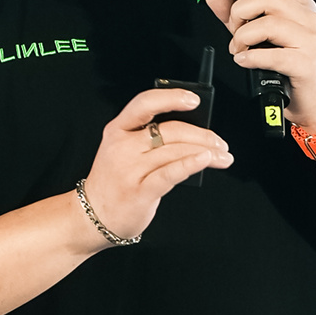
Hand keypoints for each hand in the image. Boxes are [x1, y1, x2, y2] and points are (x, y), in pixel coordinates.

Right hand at [79, 88, 231, 245]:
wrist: (94, 216)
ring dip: (206, 153)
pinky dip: (191, 164)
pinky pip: (170, 173)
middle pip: (170, 130)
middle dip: (203, 135)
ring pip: (176, 151)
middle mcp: (122, 147)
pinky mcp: (139, 191)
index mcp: (117, 130)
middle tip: (220, 143)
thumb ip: (149, 139)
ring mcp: (129, 170)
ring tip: (222, 157)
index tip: (194, 100)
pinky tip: (205, 161)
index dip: (171, 98)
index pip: (144, 103)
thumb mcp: (122, 151)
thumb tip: (194, 134)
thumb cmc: (114, 181)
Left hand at [203, 0, 315, 132]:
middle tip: (234, 29)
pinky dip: (250, 58)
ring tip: (238, 48)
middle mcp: (309, 17)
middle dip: (239, 12)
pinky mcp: (306, 63)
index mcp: (300, 3)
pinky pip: (271, 55)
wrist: (313, 98)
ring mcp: (310, 39)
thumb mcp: (259, 33)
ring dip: (243, 37)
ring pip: (268, 24)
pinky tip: (244, 61)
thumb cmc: (288, 62)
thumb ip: (236, 12)